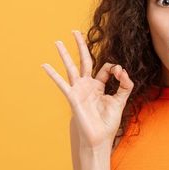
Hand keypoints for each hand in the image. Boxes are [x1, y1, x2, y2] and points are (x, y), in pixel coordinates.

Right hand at [42, 30, 133, 151]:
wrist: (98, 138)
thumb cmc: (108, 122)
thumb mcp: (121, 101)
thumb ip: (124, 85)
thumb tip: (122, 70)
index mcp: (99, 86)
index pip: (106, 68)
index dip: (114, 68)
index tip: (120, 74)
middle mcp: (88, 85)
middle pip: (84, 60)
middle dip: (81, 45)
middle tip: (75, 31)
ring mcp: (79, 89)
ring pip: (71, 67)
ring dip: (64, 54)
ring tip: (57, 42)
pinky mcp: (72, 96)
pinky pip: (61, 83)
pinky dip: (53, 74)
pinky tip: (44, 65)